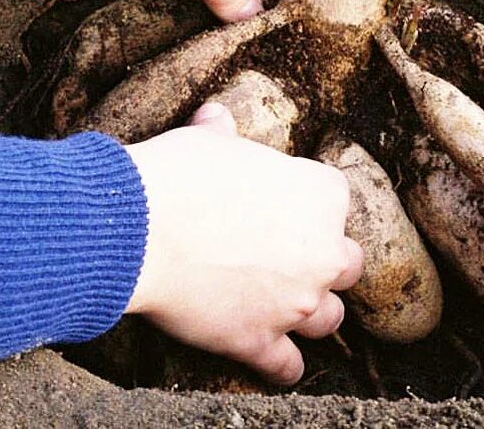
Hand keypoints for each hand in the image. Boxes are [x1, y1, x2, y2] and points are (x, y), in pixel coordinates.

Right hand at [122, 103, 363, 384]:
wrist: (138, 228)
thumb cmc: (177, 176)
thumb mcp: (207, 142)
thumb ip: (223, 133)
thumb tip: (215, 116)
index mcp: (321, 195)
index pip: (335, 200)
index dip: (308, 207)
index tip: (285, 210)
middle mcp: (322, 251)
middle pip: (346, 264)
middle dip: (323, 263)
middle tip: (293, 259)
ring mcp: (295, 301)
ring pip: (328, 318)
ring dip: (312, 314)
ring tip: (291, 309)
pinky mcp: (259, 340)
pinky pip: (287, 365)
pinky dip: (283, 366)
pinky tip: (279, 363)